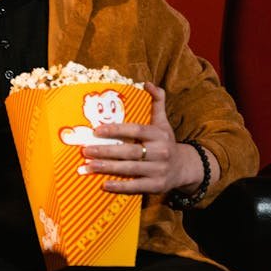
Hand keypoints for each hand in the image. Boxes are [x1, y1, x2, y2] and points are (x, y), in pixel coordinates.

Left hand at [79, 82, 212, 194]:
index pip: (135, 130)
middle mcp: (160, 152)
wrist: (184, 168)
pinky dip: (120, 186)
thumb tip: (147, 83)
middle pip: (129, 151)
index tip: (96, 131)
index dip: (115, 130)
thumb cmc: (166, 142)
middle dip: (105, 151)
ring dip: (107, 168)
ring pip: (129, 169)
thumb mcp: (163, 122)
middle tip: (85, 150)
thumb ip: (157, 101)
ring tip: (88, 166)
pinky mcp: (156, 186)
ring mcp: (159, 170)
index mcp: (158, 135)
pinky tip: (104, 184)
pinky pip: (136, 187)